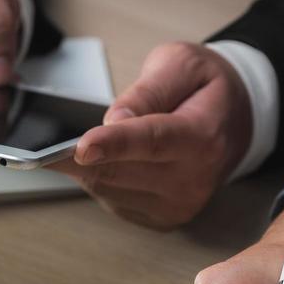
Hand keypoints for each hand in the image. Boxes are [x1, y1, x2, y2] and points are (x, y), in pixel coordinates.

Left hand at [50, 42, 251, 228]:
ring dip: (89, 166)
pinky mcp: (164, 219)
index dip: (115, 144)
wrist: (235, 123)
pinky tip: (111, 161)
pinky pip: (113, 201)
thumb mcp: (181, 64)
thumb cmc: (205, 90)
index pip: (153, 142)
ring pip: (109, 189)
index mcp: (203, 137)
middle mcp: (194, 180)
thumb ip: (148, 90)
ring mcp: (179, 205)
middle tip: (48, 145)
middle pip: (121, 171)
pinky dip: (101, 179)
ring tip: (95, 142)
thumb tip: (114, 121)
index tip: (82, 147)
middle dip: (80, 156)